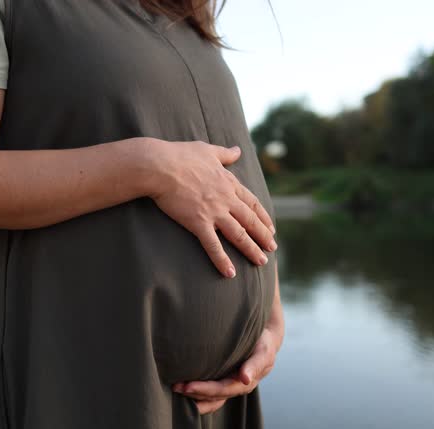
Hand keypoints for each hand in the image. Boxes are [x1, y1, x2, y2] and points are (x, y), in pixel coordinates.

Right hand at [144, 139, 276, 277]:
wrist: (160, 166)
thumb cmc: (180, 155)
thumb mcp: (207, 150)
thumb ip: (225, 153)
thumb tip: (237, 150)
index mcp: (228, 183)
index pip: (252, 203)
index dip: (263, 217)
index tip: (271, 228)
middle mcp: (226, 199)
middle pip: (250, 220)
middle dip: (263, 236)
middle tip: (273, 249)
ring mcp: (214, 212)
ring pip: (238, 234)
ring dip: (251, 249)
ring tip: (261, 262)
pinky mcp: (198, 223)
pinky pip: (213, 245)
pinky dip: (222, 260)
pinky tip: (230, 273)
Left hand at [172, 268, 283, 414]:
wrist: (258, 312)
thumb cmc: (254, 296)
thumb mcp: (258, 286)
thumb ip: (253, 280)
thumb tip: (261, 245)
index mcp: (269, 341)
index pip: (263, 357)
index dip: (253, 367)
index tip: (242, 375)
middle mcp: (259, 363)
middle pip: (240, 384)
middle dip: (213, 387)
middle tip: (187, 386)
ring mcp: (247, 373)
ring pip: (228, 393)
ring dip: (204, 396)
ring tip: (179, 390)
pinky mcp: (232, 378)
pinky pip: (220, 395)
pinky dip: (203, 398)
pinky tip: (181, 394)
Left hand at [172, 324, 282, 414]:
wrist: (265, 339)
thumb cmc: (263, 343)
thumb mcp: (263, 352)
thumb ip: (255, 365)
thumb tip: (245, 379)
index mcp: (245, 383)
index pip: (221, 390)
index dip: (204, 390)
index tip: (187, 386)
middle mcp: (235, 387)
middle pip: (212, 397)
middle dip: (194, 394)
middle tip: (175, 387)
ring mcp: (228, 385)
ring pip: (209, 399)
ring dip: (192, 397)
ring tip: (175, 389)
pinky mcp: (222, 380)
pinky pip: (208, 393)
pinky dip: (196, 393)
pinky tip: (182, 388)